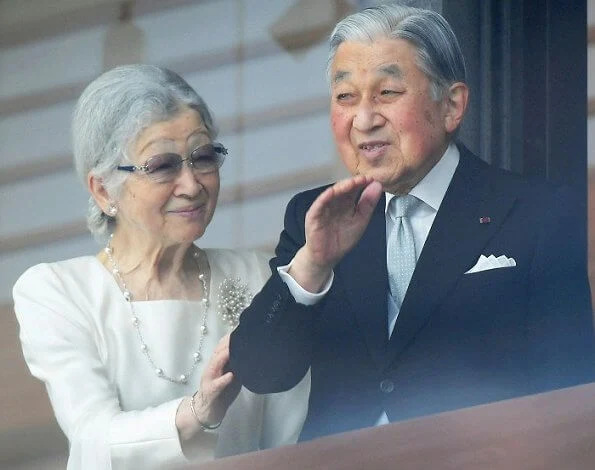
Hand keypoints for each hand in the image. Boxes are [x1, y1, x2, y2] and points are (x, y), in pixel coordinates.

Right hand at [193, 334, 240, 426]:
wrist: (208, 412)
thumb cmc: (222, 392)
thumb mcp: (233, 376)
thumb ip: (239, 365)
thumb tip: (253, 354)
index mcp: (218, 363)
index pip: (223, 346)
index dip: (231, 337)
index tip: (243, 329)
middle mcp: (212, 368)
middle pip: (218, 351)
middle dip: (228, 342)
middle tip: (241, 334)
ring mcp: (209, 379)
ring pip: (215, 364)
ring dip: (224, 356)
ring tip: (235, 349)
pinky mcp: (210, 392)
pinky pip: (216, 385)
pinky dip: (223, 379)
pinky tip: (231, 375)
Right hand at [290, 175, 381, 291]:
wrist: (328, 257)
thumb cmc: (341, 240)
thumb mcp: (360, 221)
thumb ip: (368, 204)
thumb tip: (377, 186)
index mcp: (346, 204)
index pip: (354, 189)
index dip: (363, 184)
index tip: (373, 179)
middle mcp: (335, 203)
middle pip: (344, 189)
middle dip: (354, 183)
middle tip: (365, 178)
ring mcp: (324, 208)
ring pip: (332, 193)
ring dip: (342, 187)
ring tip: (353, 183)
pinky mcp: (314, 216)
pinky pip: (319, 204)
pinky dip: (326, 197)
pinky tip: (334, 191)